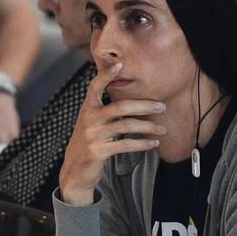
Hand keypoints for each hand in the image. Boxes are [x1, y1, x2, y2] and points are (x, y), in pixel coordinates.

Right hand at [59, 61, 165, 204]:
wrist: (74, 171)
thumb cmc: (88, 143)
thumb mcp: (91, 123)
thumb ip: (105, 110)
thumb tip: (128, 99)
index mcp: (87, 108)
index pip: (95, 86)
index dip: (106, 75)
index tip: (119, 64)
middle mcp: (88, 119)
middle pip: (120, 106)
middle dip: (144, 105)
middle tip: (161, 106)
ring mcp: (93, 135)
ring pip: (126, 126)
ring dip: (148, 127)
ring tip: (162, 129)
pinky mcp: (98, 151)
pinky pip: (125, 145)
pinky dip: (142, 144)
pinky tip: (152, 143)